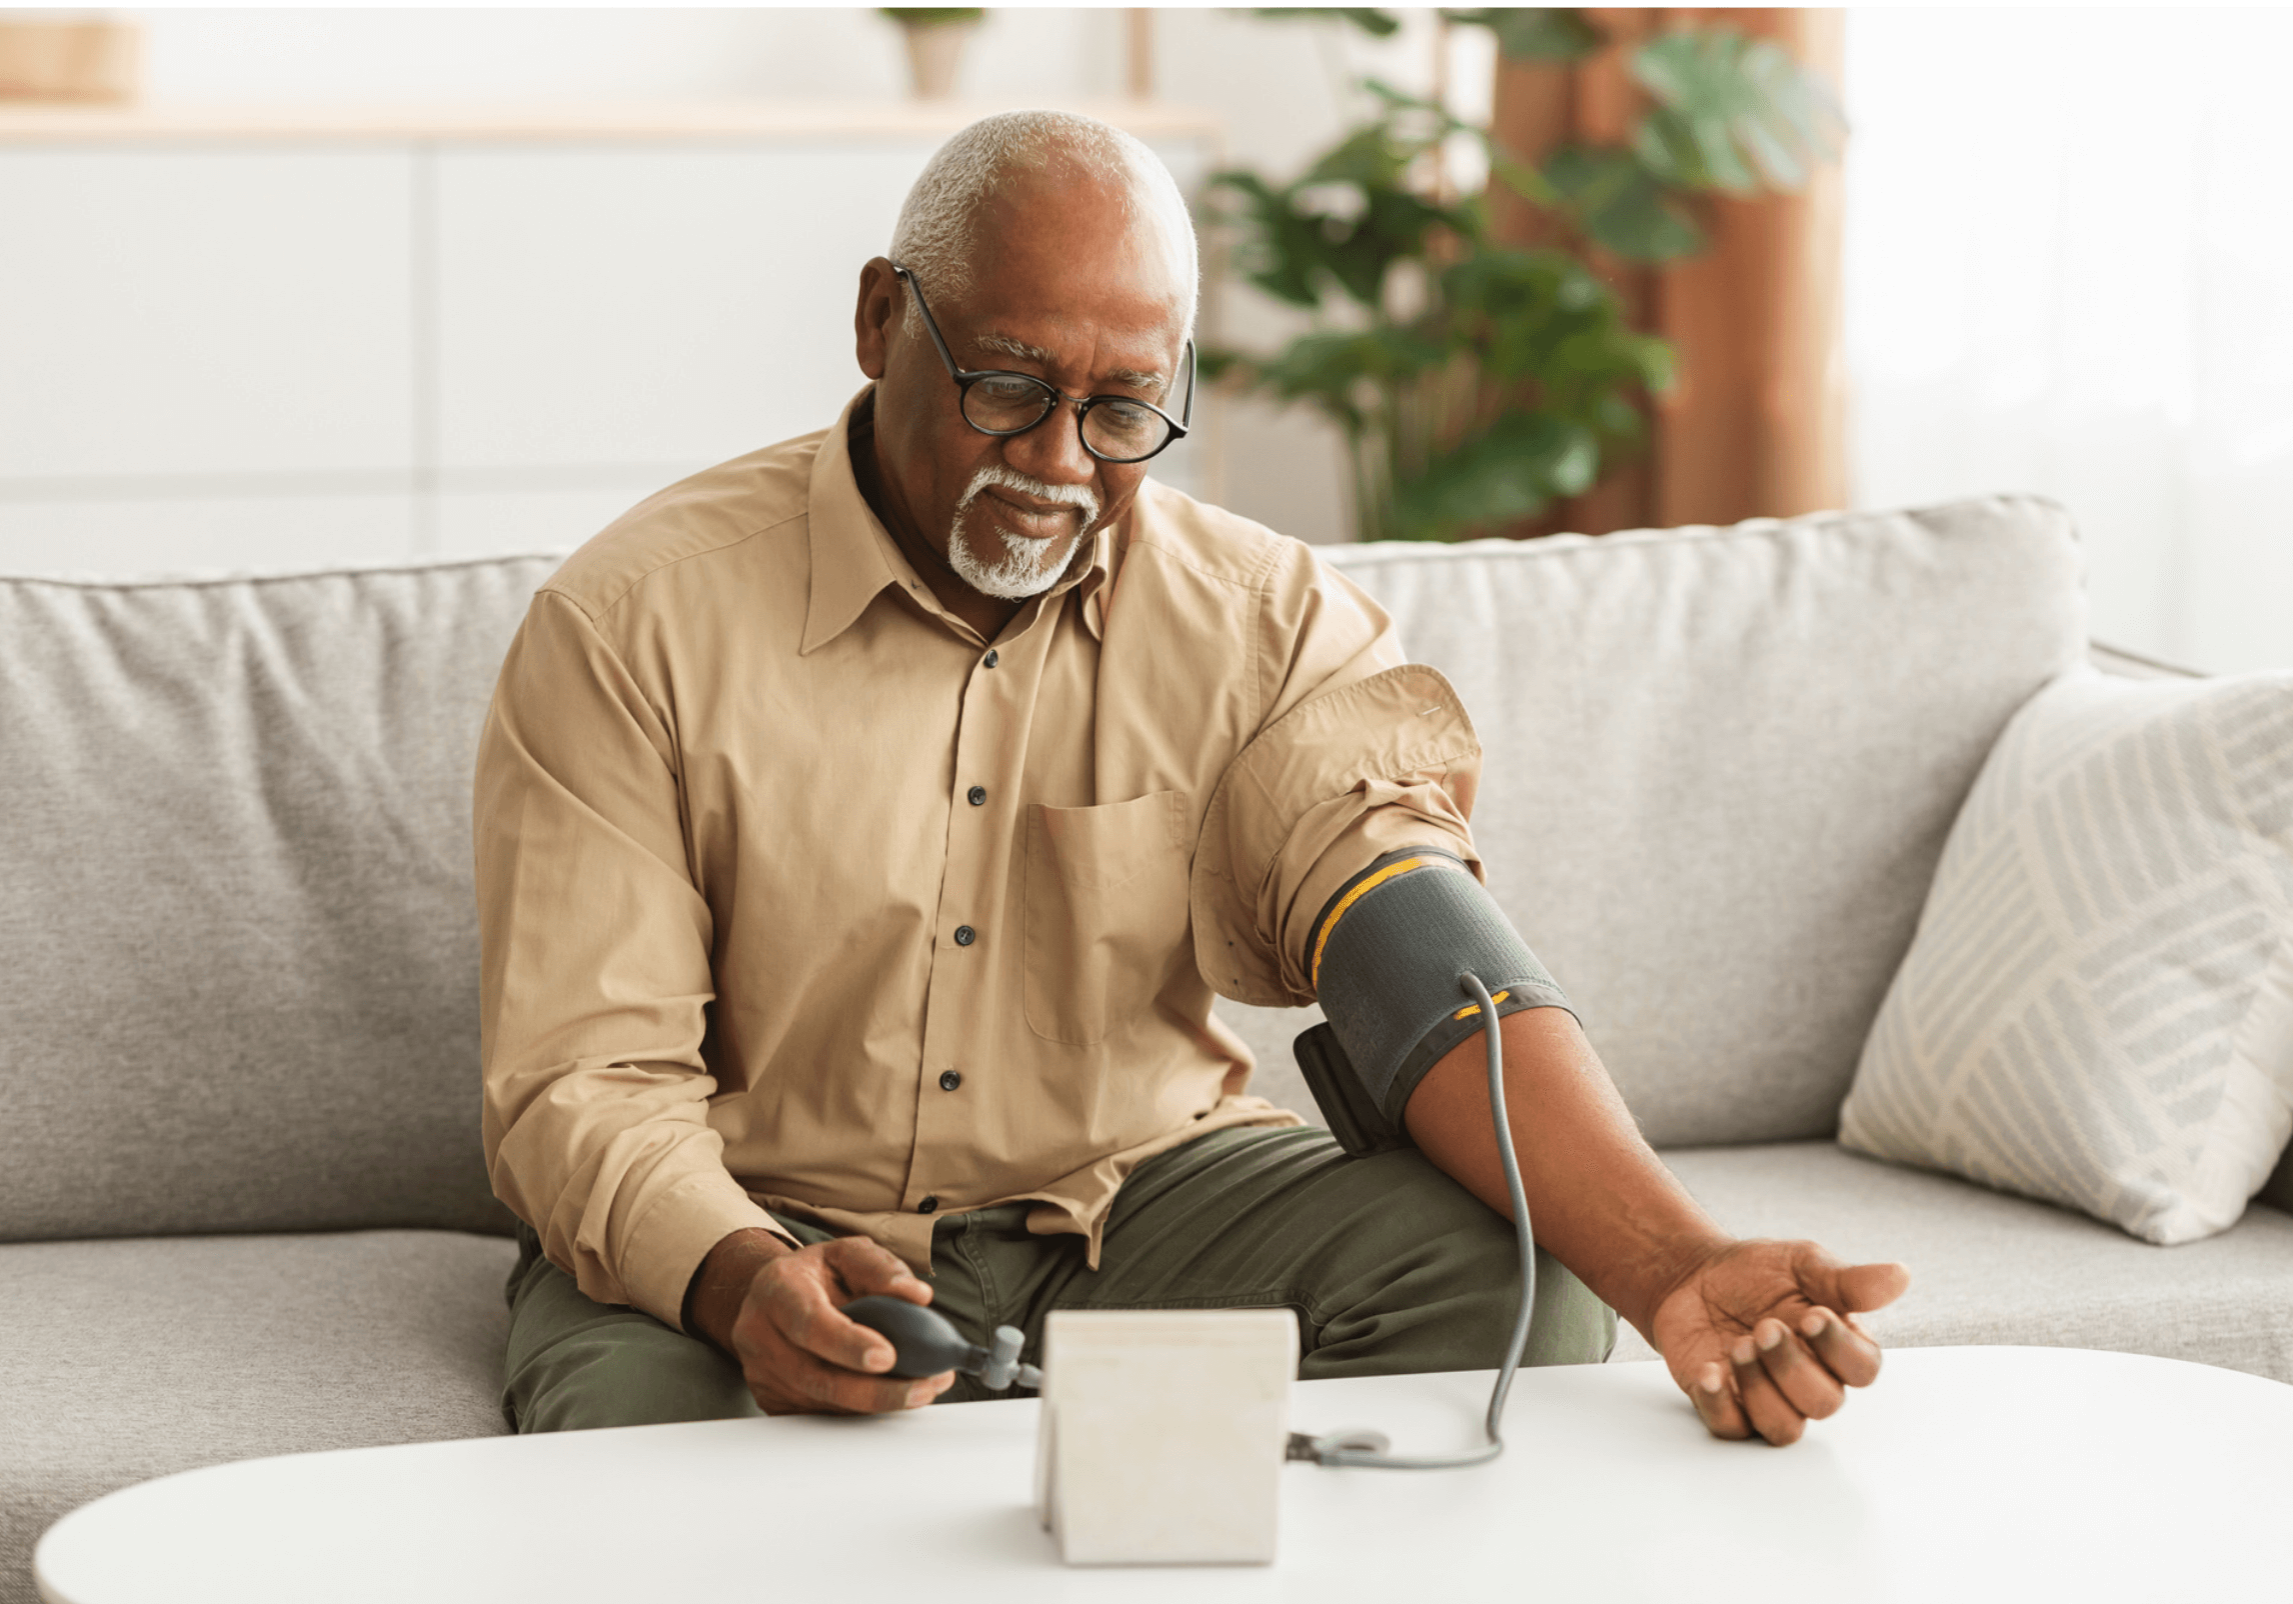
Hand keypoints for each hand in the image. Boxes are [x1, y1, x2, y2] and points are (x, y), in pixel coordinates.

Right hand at [689, 1228, 956, 1414]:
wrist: (775, 1295)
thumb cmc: (817, 1275)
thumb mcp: (848, 1254)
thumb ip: (882, 1268)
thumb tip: (916, 1295)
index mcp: (777, 1288)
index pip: (809, 1322)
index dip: (848, 1344)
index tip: (888, 1357)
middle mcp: (759, 1333)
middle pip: (817, 1377)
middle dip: (875, 1391)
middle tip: (923, 1387)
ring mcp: (762, 1372)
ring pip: (822, 1403)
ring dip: (876, 1404)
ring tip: (922, 1389)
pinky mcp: (772, 1399)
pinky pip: (820, 1415)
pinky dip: (860, 1412)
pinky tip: (890, 1397)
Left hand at [1649, 1239, 1909, 1445]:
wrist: (1693, 1275)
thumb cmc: (1757, 1273)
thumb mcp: (1801, 1264)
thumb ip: (1846, 1280)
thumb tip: (1900, 1276)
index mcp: (1838, 1347)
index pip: (1862, 1369)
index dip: (1839, 1349)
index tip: (1811, 1316)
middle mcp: (1809, 1381)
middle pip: (1823, 1403)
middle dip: (1793, 1367)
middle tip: (1764, 1327)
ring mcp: (1768, 1399)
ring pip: (1783, 1427)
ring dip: (1760, 1389)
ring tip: (1738, 1346)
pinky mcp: (1727, 1408)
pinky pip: (1732, 1428)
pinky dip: (1720, 1404)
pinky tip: (1711, 1372)